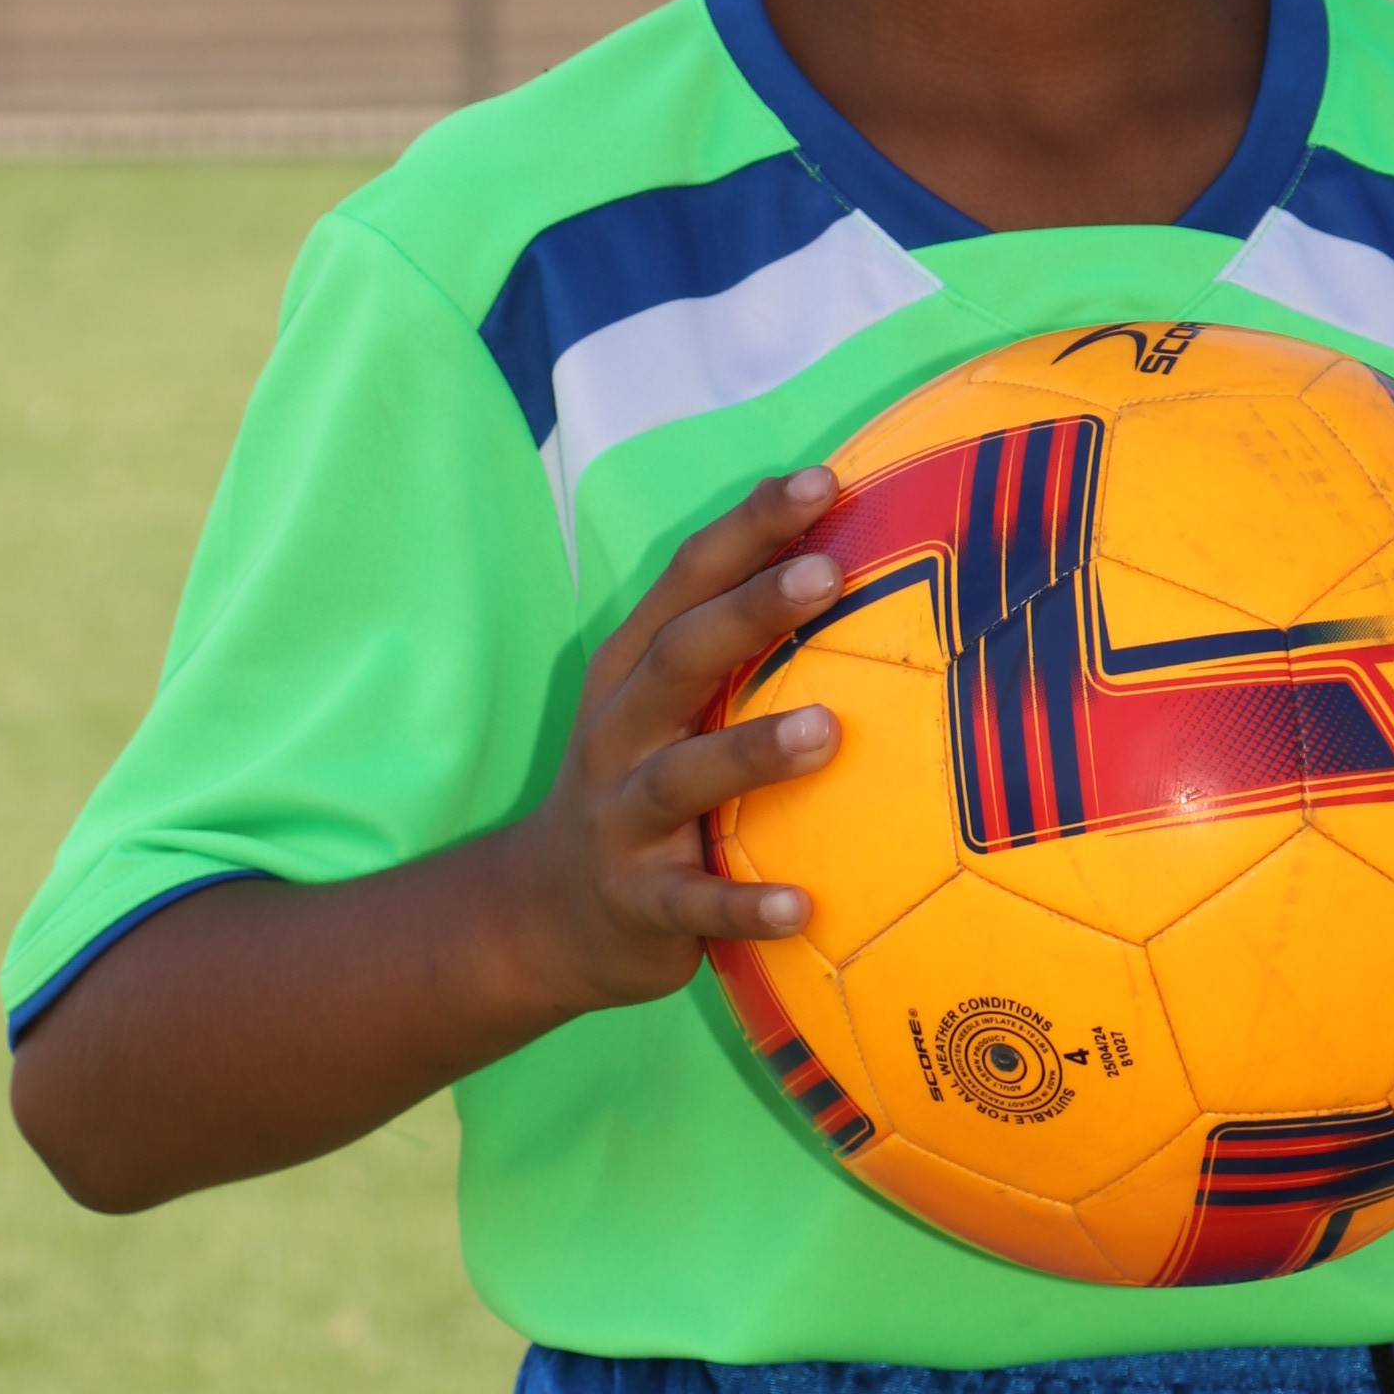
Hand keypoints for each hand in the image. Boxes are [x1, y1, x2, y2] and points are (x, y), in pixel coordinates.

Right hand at [519, 468, 844, 1010]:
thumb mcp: (666, 704)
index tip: (824, 480)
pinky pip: (691, 904)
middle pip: (682, 657)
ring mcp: (621, 816)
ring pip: (683, 775)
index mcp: (635, 669)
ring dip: (752, 750)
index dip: (751, 526)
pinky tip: (800, 907)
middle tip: (828, 573)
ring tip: (827, 730)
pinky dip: (741, 904)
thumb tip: (850, 554)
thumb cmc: (642, 781)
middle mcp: (622, 730)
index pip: (689, 579)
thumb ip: (736, 643)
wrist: (544, 913)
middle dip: (751, 610)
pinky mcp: (635, 900)